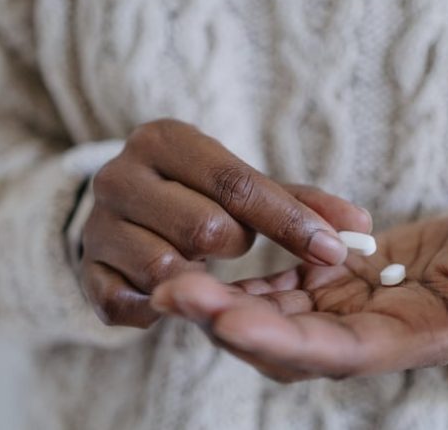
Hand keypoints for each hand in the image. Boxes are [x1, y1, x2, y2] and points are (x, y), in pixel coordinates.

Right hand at [80, 119, 370, 327]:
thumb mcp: (242, 186)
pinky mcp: (86, 272)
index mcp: (164, 140)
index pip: (236, 183)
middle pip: (206, 228)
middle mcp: (120, 175)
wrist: (124, 212)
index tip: (336, 250)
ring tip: (198, 262)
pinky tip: (172, 291)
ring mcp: (97, 225)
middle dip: (236, 245)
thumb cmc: (196, 194)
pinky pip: (129, 305)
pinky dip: (160, 308)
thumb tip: (361, 227)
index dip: (290, 221)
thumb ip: (299, 203)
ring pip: (168, 270)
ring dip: (200, 277)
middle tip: (233, 242)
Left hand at [151, 206, 447, 380]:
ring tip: (163, 277)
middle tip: (168, 292)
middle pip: (284, 343)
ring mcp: (343, 315)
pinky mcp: (331, 287)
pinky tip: (198, 264)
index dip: (282, 341)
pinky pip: (277, 291)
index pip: (336, 354)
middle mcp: (365, 339)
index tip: (228, 321)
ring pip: (269, 318)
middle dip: (225, 322)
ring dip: (217, 302)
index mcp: (408, 342)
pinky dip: (239, 282)